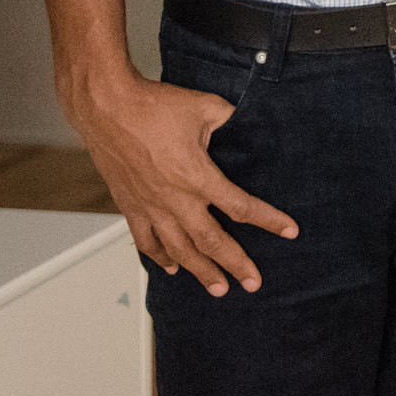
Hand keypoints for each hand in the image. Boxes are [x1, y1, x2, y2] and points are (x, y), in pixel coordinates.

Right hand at [68, 68, 296, 296]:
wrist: (106, 108)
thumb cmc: (152, 106)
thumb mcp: (205, 107)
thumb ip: (229, 120)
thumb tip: (242, 123)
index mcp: (197, 177)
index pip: (240, 207)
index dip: (268, 220)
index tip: (289, 231)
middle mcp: (174, 199)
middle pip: (211, 242)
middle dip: (234, 264)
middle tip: (253, 283)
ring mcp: (150, 207)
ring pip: (178, 250)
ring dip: (200, 271)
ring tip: (218, 288)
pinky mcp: (129, 206)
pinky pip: (146, 241)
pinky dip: (160, 258)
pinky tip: (171, 268)